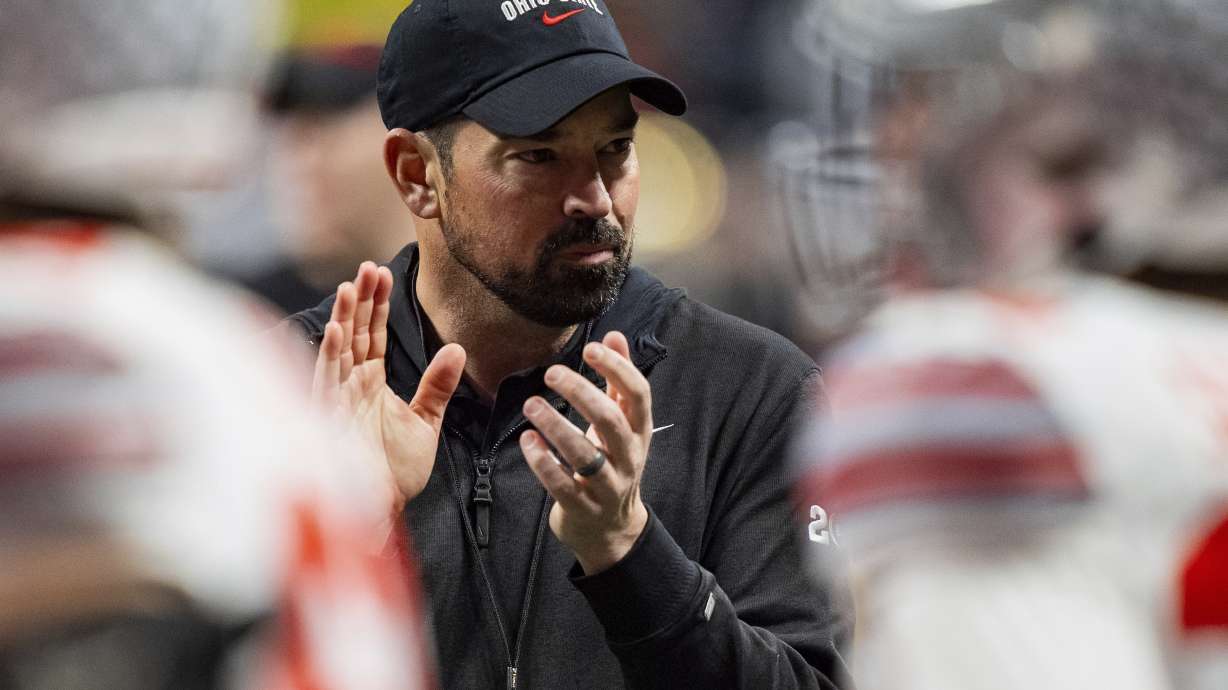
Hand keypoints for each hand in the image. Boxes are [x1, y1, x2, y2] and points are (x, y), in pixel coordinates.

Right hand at [312, 261, 465, 528]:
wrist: (381, 509)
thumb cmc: (395, 471)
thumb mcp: (426, 422)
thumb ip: (438, 386)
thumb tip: (457, 348)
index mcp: (370, 383)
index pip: (372, 334)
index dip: (376, 304)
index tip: (382, 272)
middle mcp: (351, 386)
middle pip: (354, 333)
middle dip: (359, 300)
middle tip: (368, 267)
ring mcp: (338, 401)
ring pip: (338, 351)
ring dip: (342, 319)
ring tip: (349, 287)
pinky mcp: (330, 420)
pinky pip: (327, 382)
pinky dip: (330, 356)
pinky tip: (336, 331)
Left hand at [519, 331, 651, 573]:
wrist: (611, 531)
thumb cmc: (612, 464)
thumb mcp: (622, 426)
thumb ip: (618, 382)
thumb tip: (614, 335)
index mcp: (639, 432)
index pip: (639, 395)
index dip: (619, 369)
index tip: (591, 348)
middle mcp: (628, 457)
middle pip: (610, 421)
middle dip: (581, 393)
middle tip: (551, 373)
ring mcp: (607, 486)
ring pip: (584, 454)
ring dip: (555, 426)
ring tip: (530, 404)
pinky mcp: (582, 507)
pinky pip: (561, 484)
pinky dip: (543, 462)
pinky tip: (527, 440)